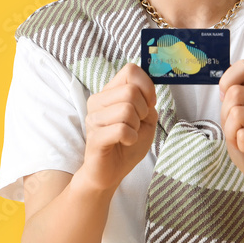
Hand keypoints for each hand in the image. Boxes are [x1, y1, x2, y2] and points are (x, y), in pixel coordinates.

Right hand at [77, 63, 158, 192]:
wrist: (111, 172)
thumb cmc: (127, 144)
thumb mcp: (146, 120)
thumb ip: (148, 103)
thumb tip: (149, 93)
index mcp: (110, 92)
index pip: (130, 70)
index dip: (146, 85)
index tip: (150, 103)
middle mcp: (98, 101)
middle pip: (130, 90)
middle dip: (143, 110)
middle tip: (137, 124)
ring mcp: (94, 119)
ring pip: (127, 110)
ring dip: (136, 126)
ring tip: (129, 134)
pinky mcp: (95, 137)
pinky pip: (122, 129)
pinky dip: (131, 137)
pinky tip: (126, 142)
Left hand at [219, 60, 243, 194]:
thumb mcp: (231, 122)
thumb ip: (230, 103)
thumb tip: (226, 88)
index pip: (243, 67)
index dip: (227, 80)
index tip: (226, 99)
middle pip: (234, 94)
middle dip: (227, 118)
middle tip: (238, 132)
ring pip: (237, 115)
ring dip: (233, 134)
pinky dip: (242, 146)